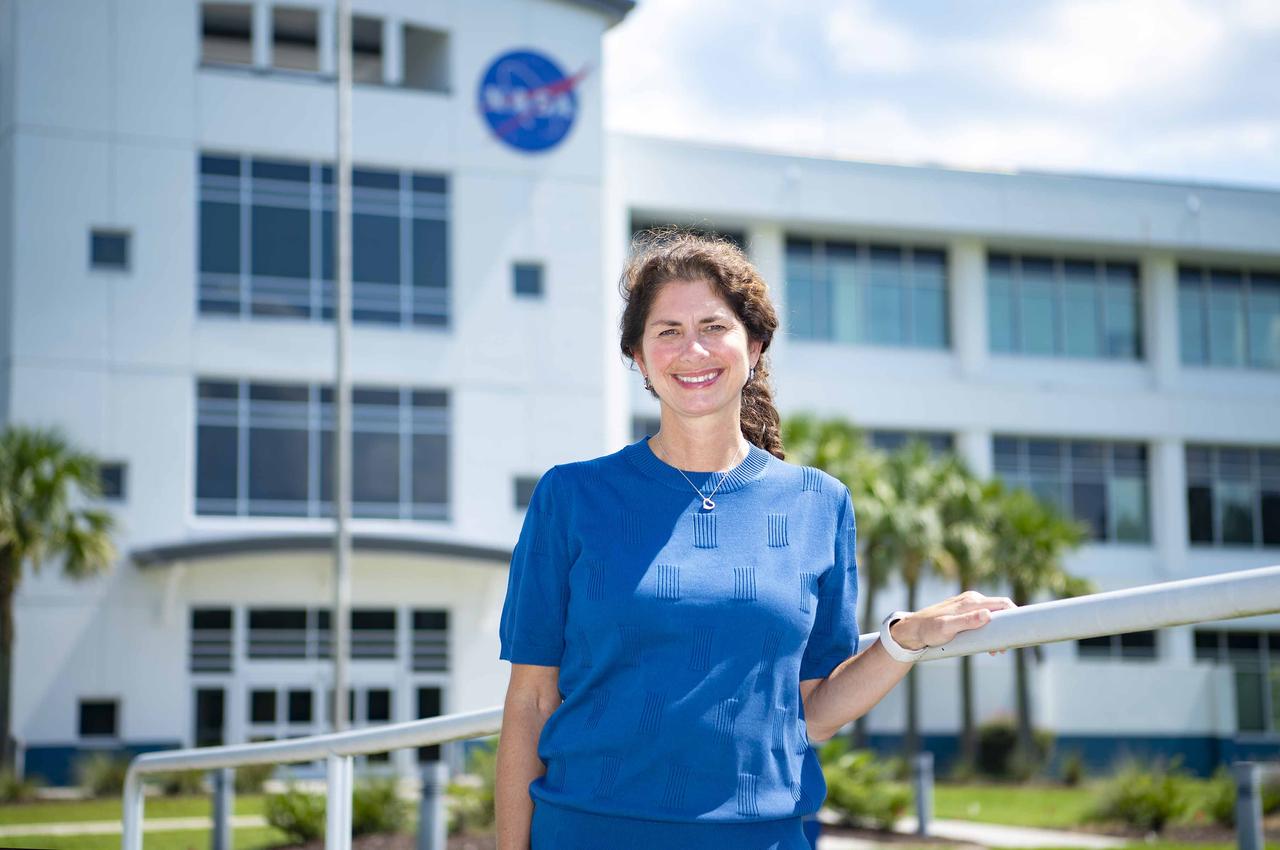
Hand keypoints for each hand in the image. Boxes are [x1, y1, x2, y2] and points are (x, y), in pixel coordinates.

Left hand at [889, 591, 1014, 654]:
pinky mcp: (965, 611)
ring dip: (998, 631)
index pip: (1003, 604)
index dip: (1015, 616)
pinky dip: (989, 629)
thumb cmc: (929, 630)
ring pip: (993, 614)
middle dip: (1007, 627)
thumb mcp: (947, 628)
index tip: (1018, 634)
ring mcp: (968, 604)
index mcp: (972, 601)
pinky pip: (984, 617)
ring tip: (994, 650)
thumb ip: (967, 622)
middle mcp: (972, 599)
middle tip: (1002, 649)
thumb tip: (988, 615)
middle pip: (1000, 609)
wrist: (913, 630)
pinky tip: (986, 643)